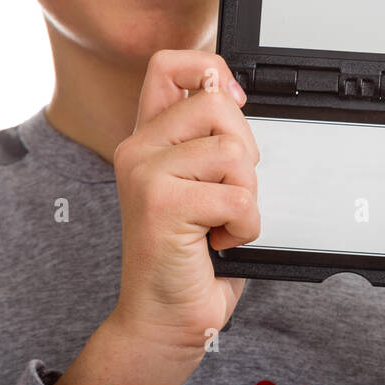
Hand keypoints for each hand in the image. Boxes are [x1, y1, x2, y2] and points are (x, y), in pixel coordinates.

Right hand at [57, 50, 259, 384]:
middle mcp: (138, 150)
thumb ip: (208, 139)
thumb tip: (235, 93)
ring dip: (246, 195)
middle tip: (225, 192)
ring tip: (218, 221)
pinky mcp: (162, 203)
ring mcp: (146, 174)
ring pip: (233, 152)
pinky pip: (239, 196)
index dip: (211, 69)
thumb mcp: (202, 184)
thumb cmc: (189, 256)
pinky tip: (218, 242)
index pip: (169, 64)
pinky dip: (246, 226)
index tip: (235, 102)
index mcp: (148, 139)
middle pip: (217, 104)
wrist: (163, 320)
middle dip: (244, 151)